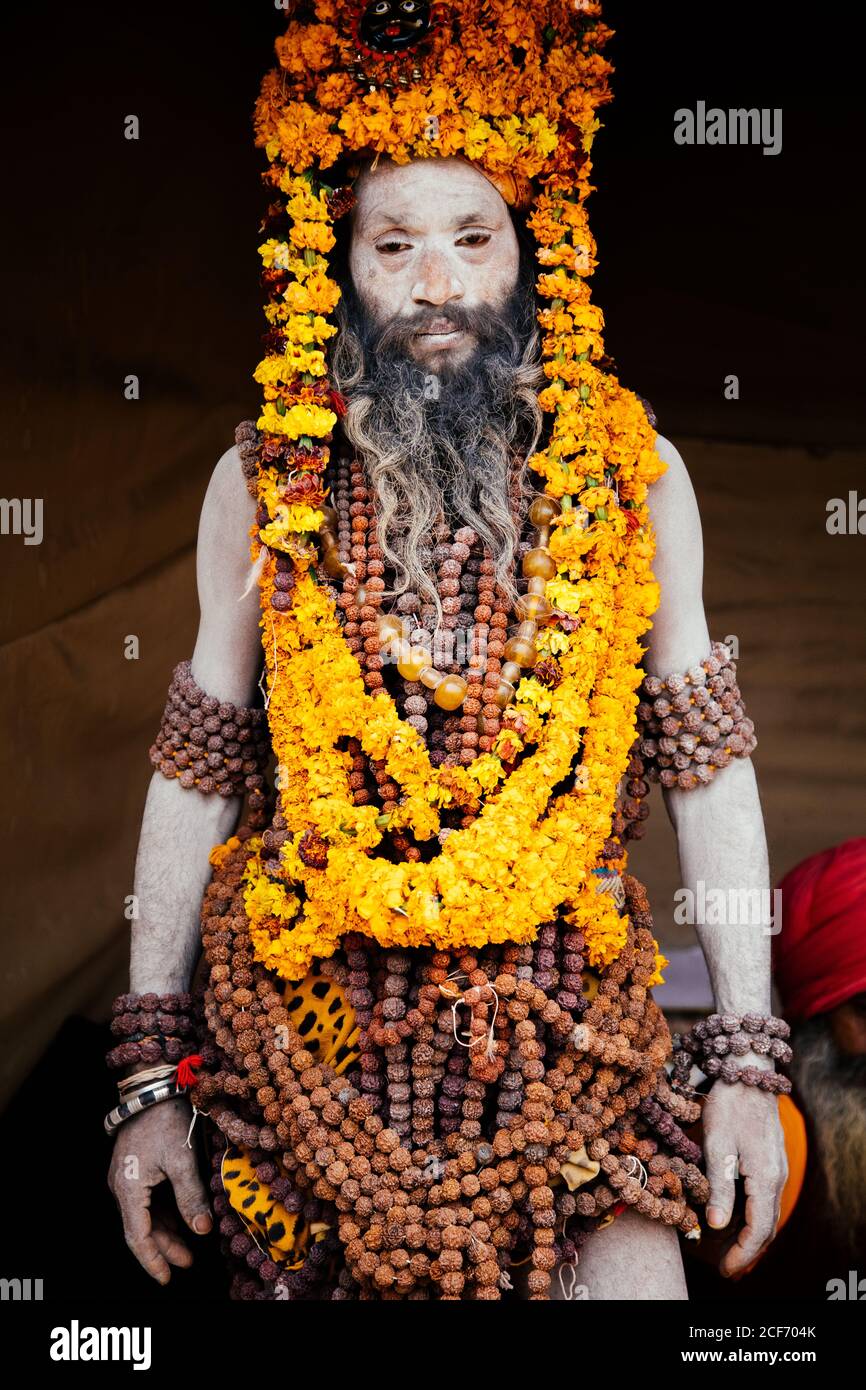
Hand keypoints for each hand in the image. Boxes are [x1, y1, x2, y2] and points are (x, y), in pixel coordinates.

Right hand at [107, 1096, 212, 1284]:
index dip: (153, 1260)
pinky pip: (147, 1199)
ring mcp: (126, 1176)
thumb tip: (202, 1231)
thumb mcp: (183, 1160)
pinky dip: (164, 1212)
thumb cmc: (166, 1120)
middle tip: (189, 1262)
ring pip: (145, 1214)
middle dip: (165, 1247)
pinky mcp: (135, 1166)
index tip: (168, 1278)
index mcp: (128, 1189)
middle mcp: (121, 1186)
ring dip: (166, 1230)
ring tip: (190, 1243)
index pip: (138, 1237)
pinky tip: (183, 1216)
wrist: (152, 1086)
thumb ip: (191, 1198)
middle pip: (141, 1228)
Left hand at [701, 1077, 787, 1277]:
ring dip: (752, 1235)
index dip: (742, 1253)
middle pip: (767, 1227)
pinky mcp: (772, 1159)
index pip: (758, 1230)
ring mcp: (778, 1168)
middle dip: (748, 1251)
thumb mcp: (717, 1145)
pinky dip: (755, 1216)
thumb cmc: (729, 1105)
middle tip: (727, 1268)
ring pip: (769, 1213)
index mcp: (766, 1178)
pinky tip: (738, 1217)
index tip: (724, 1269)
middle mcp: (778, 1177)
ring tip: (730, 1250)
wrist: (748, 1071)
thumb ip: (719, 1186)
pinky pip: (767, 1198)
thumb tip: (717, 1225)